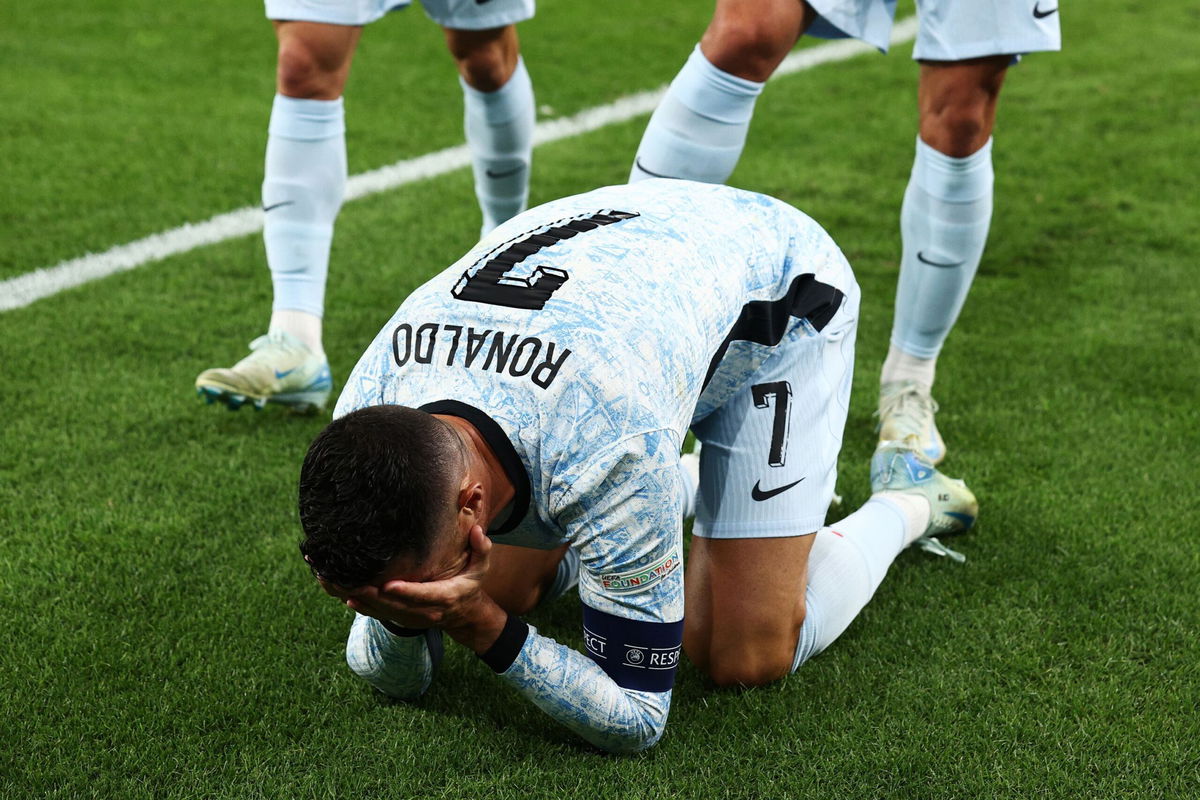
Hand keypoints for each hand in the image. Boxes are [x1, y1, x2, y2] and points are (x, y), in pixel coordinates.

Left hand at [320, 526, 506, 652]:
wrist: (463, 615)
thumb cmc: (470, 585)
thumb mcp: (482, 568)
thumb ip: (482, 549)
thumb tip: (478, 532)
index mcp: (444, 598)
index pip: (422, 596)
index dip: (405, 592)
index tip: (388, 585)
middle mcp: (422, 611)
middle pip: (391, 605)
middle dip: (367, 593)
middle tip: (345, 579)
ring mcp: (406, 617)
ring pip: (375, 609)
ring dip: (350, 594)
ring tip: (326, 577)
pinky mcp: (395, 616)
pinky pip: (369, 609)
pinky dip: (350, 598)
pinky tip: (332, 586)